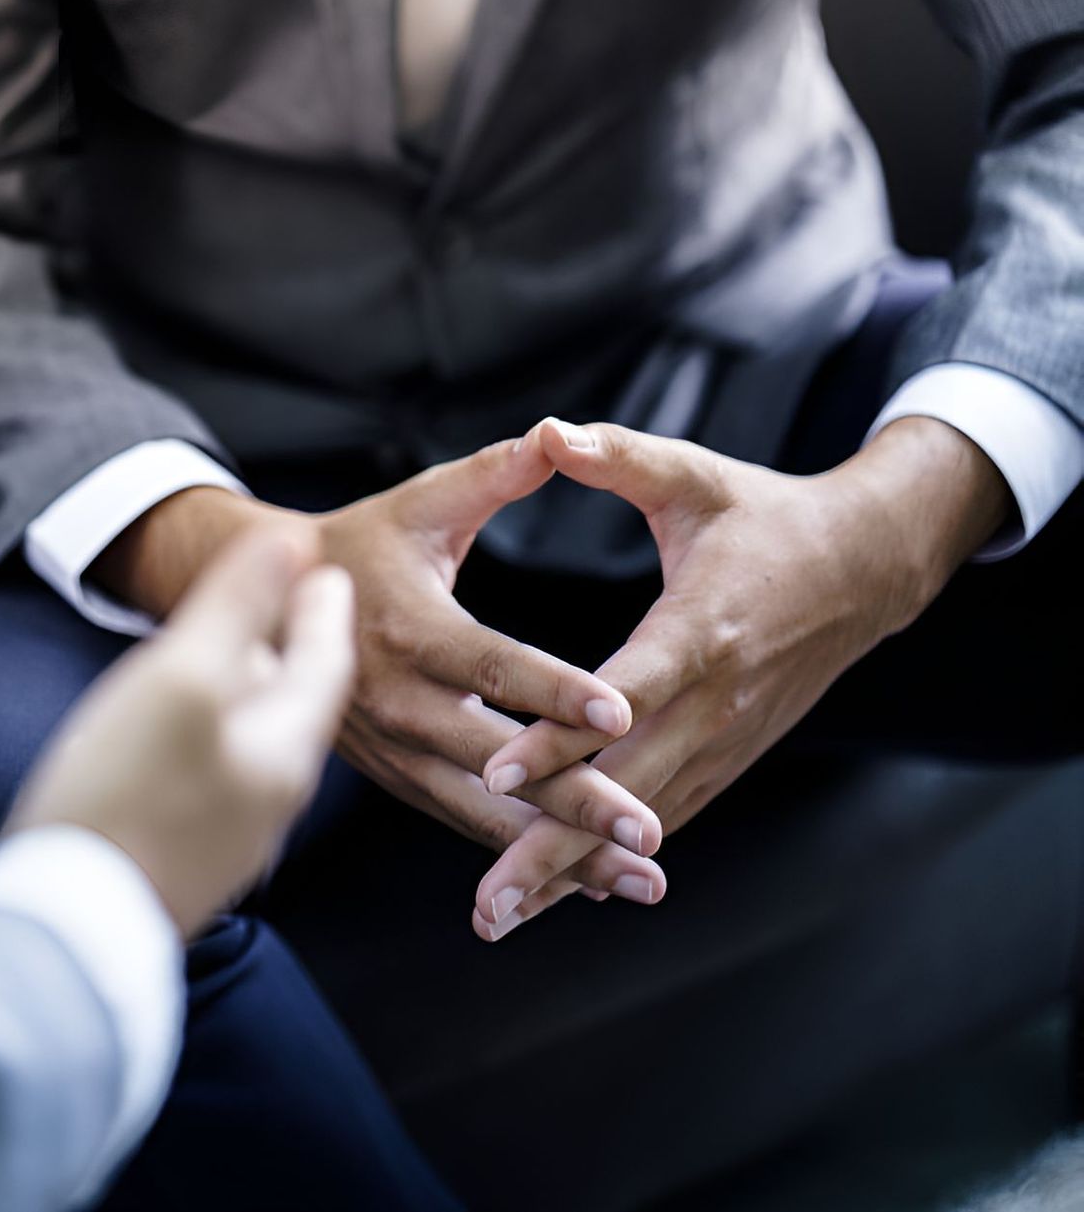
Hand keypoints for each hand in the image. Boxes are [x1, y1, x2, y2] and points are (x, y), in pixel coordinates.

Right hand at [9, 526, 354, 935]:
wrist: (64, 931)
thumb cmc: (123, 796)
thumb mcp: (184, 677)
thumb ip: (240, 606)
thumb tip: (293, 541)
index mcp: (284, 750)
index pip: (325, 663)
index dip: (321, 607)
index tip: (323, 566)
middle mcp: (269, 798)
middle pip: (292, 705)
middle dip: (293, 651)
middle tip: (291, 604)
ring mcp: (226, 836)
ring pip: (252, 743)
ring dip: (249, 694)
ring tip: (232, 659)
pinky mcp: (181, 860)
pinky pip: (212, 779)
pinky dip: (211, 737)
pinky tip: (176, 735)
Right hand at [93, 444, 664, 905]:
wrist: (263, 610)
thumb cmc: (361, 545)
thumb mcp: (420, 504)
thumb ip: (491, 476)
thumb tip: (556, 437)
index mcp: (411, 629)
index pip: (493, 666)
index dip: (556, 690)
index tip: (623, 712)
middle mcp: (400, 703)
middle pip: (497, 762)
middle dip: (576, 802)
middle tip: (649, 836)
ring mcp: (395, 751)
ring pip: (483, 812)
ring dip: (561, 851)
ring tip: (639, 881)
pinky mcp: (398, 778)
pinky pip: (463, 822)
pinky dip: (521, 854)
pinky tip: (583, 879)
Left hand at [470, 416, 1009, 941]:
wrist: (865, 566)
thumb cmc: (764, 515)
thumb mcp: (695, 478)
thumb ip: (620, 458)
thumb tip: (549, 431)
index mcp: (701, 631)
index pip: (620, 696)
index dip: (559, 736)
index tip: (497, 772)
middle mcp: (714, 703)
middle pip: (623, 790)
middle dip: (549, 849)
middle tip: (484, 905)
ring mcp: (724, 742)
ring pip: (639, 823)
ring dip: (570, 874)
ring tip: (498, 918)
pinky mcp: (726, 759)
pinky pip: (661, 819)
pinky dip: (608, 862)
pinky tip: (553, 897)